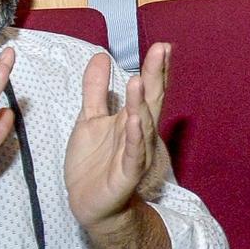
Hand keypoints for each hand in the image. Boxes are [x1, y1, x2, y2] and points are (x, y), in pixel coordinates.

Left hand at [65, 45, 167, 232]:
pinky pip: (132, 154)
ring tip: (139, 79)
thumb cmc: (92, 162)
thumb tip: (101, 56)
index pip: (147, 90)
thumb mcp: (89, 119)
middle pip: (150, 101)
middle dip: (156, 76)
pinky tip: (134, 120)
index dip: (154, 69)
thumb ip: (96, 89)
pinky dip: (134, 137)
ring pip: (141, 125)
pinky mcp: (127, 173)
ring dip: (141, 102)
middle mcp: (138, 133)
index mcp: (131, 119)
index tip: (162, 46)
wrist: (87, 203)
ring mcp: (134, 153)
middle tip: (161, 50)